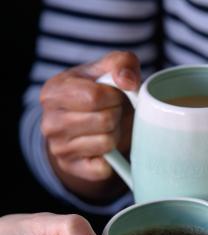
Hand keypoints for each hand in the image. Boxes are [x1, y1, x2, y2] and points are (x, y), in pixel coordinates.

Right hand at [40, 51, 140, 199]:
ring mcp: (59, 148)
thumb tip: (128, 82)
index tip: (114, 96)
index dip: (115, 96)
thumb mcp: (108, 71)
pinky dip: (113, 158)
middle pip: (104, 120)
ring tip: (108, 128)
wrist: (86, 127)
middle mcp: (50, 122)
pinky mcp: (73, 168)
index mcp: (53, 91)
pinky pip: (105, 167)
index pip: (95, 96)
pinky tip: (106, 149)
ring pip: (107, 143)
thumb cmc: (99, 95)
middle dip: (117, 115)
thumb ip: (122, 63)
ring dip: (116, 135)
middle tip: (112, 113)